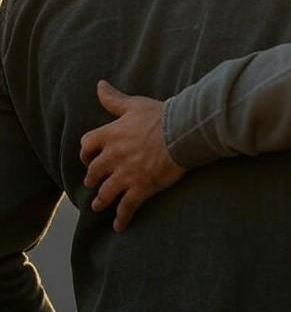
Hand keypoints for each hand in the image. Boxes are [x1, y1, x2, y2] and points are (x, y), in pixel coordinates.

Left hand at [80, 80, 185, 231]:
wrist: (183, 132)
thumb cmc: (161, 116)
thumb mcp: (135, 104)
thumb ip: (114, 99)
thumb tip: (99, 84)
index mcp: (110, 134)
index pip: (87, 144)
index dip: (86, 152)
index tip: (88, 157)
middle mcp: (113, 156)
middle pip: (95, 172)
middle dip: (92, 179)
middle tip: (93, 184)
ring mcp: (126, 174)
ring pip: (106, 192)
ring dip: (100, 200)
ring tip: (98, 206)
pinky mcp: (141, 187)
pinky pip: (127, 207)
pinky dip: (122, 218)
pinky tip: (119, 226)